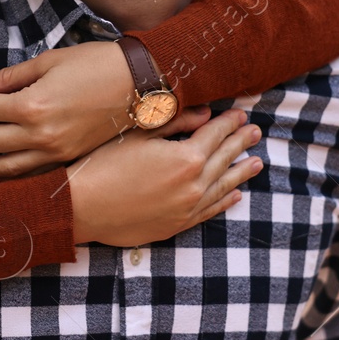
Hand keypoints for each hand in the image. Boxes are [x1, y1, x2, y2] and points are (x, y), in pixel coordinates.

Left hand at [0, 40, 139, 180]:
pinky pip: (34, 175)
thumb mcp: (51, 62)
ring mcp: (56, 151)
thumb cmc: (97, 65)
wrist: (140, 84)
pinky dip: (12, 180)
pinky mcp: (70, 159)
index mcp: (32, 105)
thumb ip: (14, 77)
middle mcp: (40, 134)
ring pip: (9, 167)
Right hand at [69, 106, 262, 246]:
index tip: (241, 115)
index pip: (215, 135)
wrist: (81, 207)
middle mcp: (193, 185)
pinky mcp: (176, 225)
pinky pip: (209, 211)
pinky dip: (224, 202)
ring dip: (240, 173)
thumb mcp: (138, 134)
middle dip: (240, 143)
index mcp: (186, 158)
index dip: (229, 123)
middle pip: (224, 159)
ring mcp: (187, 208)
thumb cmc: (104, 165)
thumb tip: (205, 114)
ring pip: (222, 187)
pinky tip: (234, 196)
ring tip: (257, 163)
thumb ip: (175, 122)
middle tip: (256, 133)